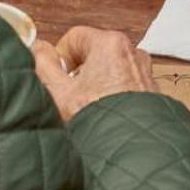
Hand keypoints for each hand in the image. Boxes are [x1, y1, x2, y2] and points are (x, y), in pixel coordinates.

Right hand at [31, 26, 158, 122]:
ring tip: (87, 109)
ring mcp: (144, 72)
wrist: (133, 151)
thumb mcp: (59, 92)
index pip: (75, 37)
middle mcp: (132, 52)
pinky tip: (105, 116)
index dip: (60, 57)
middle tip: (69, 97)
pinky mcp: (151, 92)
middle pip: (93, 53)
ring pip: (110, 70)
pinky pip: (125, 85)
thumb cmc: (99, 121)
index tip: (56, 78)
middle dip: (78, 74)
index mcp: (110, 43)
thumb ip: (43, 65)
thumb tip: (38, 47)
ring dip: (96, 85)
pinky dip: (113, 96)